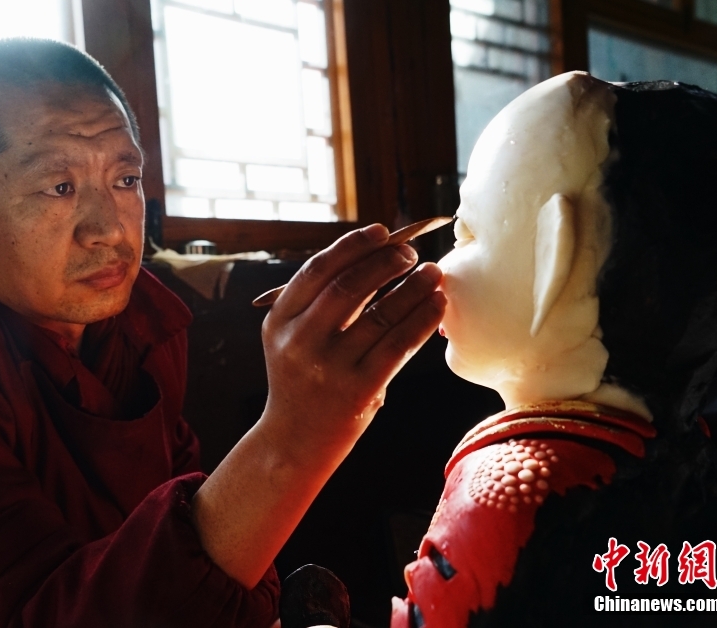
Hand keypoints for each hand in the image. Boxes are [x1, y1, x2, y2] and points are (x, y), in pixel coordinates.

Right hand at [260, 223, 445, 461]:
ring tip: (433, 273)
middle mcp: (300, 342)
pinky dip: (422, 320)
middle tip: (411, 254)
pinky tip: (437, 305)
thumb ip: (322, 302)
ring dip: (412, 288)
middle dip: (386, 263)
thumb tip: (377, 254)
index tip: (382, 232)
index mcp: (280, 320)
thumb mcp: (294, 338)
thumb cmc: (302, 379)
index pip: (317, 270)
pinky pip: (398, 346)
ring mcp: (328, 368)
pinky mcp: (358, 391)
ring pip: (380, 315)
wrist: (293, 441)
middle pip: (348, 287)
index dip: (352, 246)